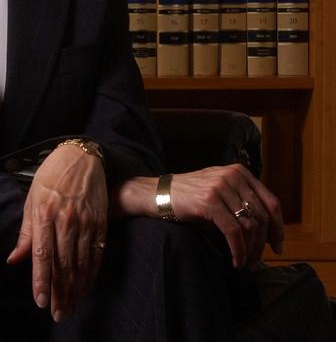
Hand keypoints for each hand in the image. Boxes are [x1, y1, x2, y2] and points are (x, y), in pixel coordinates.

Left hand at [6, 144, 107, 322]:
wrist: (81, 157)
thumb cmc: (50, 178)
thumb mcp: (31, 199)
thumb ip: (25, 232)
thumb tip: (14, 260)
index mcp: (44, 214)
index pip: (42, 254)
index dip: (41, 280)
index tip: (41, 301)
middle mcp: (65, 220)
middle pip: (62, 264)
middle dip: (59, 292)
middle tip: (58, 314)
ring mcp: (85, 222)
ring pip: (80, 263)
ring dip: (75, 288)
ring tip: (70, 307)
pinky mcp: (100, 223)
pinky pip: (96, 254)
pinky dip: (91, 274)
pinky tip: (85, 288)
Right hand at [167, 165, 283, 267]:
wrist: (157, 193)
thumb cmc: (189, 196)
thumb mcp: (219, 190)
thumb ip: (241, 200)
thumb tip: (267, 231)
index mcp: (239, 172)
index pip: (271, 202)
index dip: (278, 227)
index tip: (277, 246)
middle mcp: (232, 176)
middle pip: (262, 216)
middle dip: (263, 243)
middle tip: (257, 261)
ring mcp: (220, 187)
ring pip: (249, 226)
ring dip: (251, 250)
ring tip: (245, 263)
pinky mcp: (209, 202)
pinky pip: (233, 232)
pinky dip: (238, 250)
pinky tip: (235, 260)